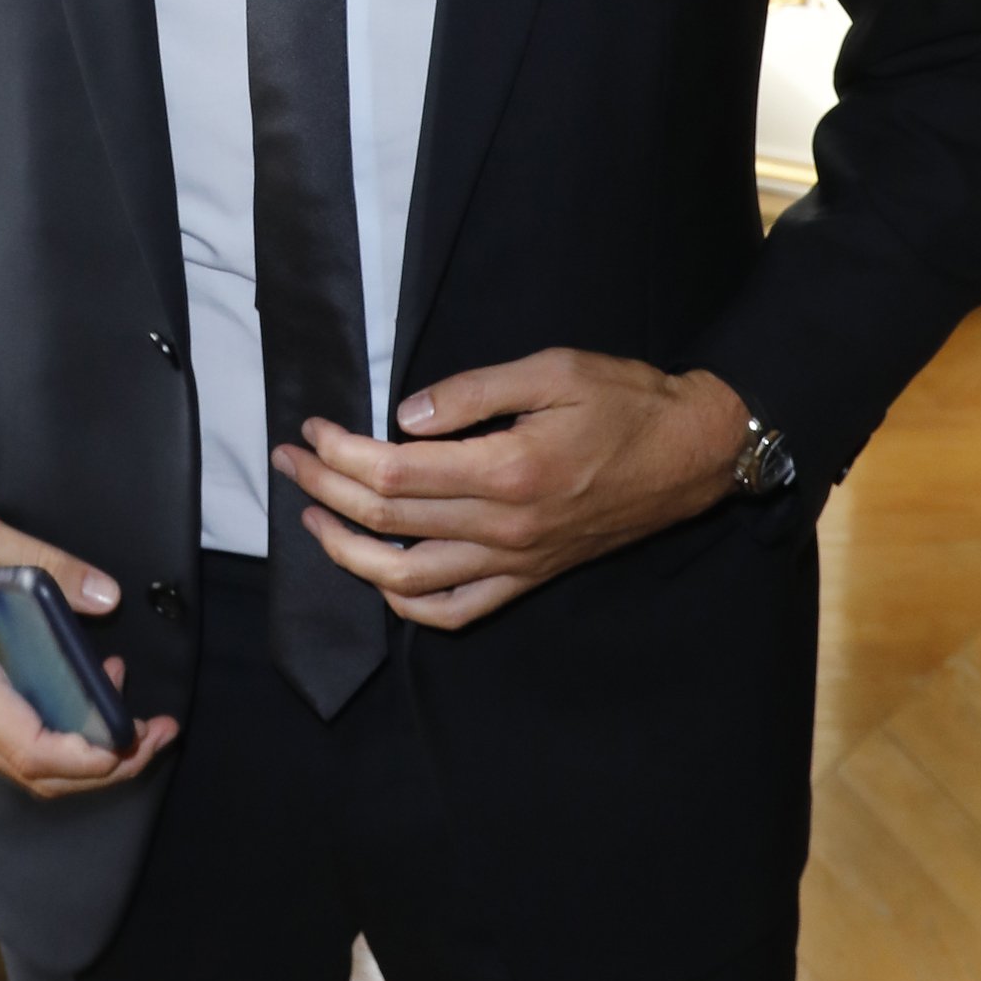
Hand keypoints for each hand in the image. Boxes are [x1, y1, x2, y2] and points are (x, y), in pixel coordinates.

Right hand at [0, 498, 177, 799]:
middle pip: (35, 772)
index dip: (92, 760)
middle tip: (154, 734)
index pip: (32, 750)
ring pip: (20, 764)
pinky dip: (50, 734)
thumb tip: (104, 597)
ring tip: (124, 697)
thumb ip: (45, 563)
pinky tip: (78, 690)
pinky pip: (3, 743)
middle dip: (104, 765)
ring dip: (79, 748)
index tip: (135, 740)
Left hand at [271, 353, 751, 631]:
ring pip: (409, 581)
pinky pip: (455, 610)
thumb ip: (474, 392)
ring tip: (314, 519)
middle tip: (289, 461)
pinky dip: (406, 603)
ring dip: (348, 553)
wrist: (690, 454)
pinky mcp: (528, 577)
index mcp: (509, 470)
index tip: (313, 428)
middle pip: (389, 523)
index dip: (341, 452)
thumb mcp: (553, 370)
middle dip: (326, 491)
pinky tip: (379, 576)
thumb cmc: (625, 401)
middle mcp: (506, 527)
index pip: (396, 474)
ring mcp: (516, 561)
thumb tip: (404, 415)